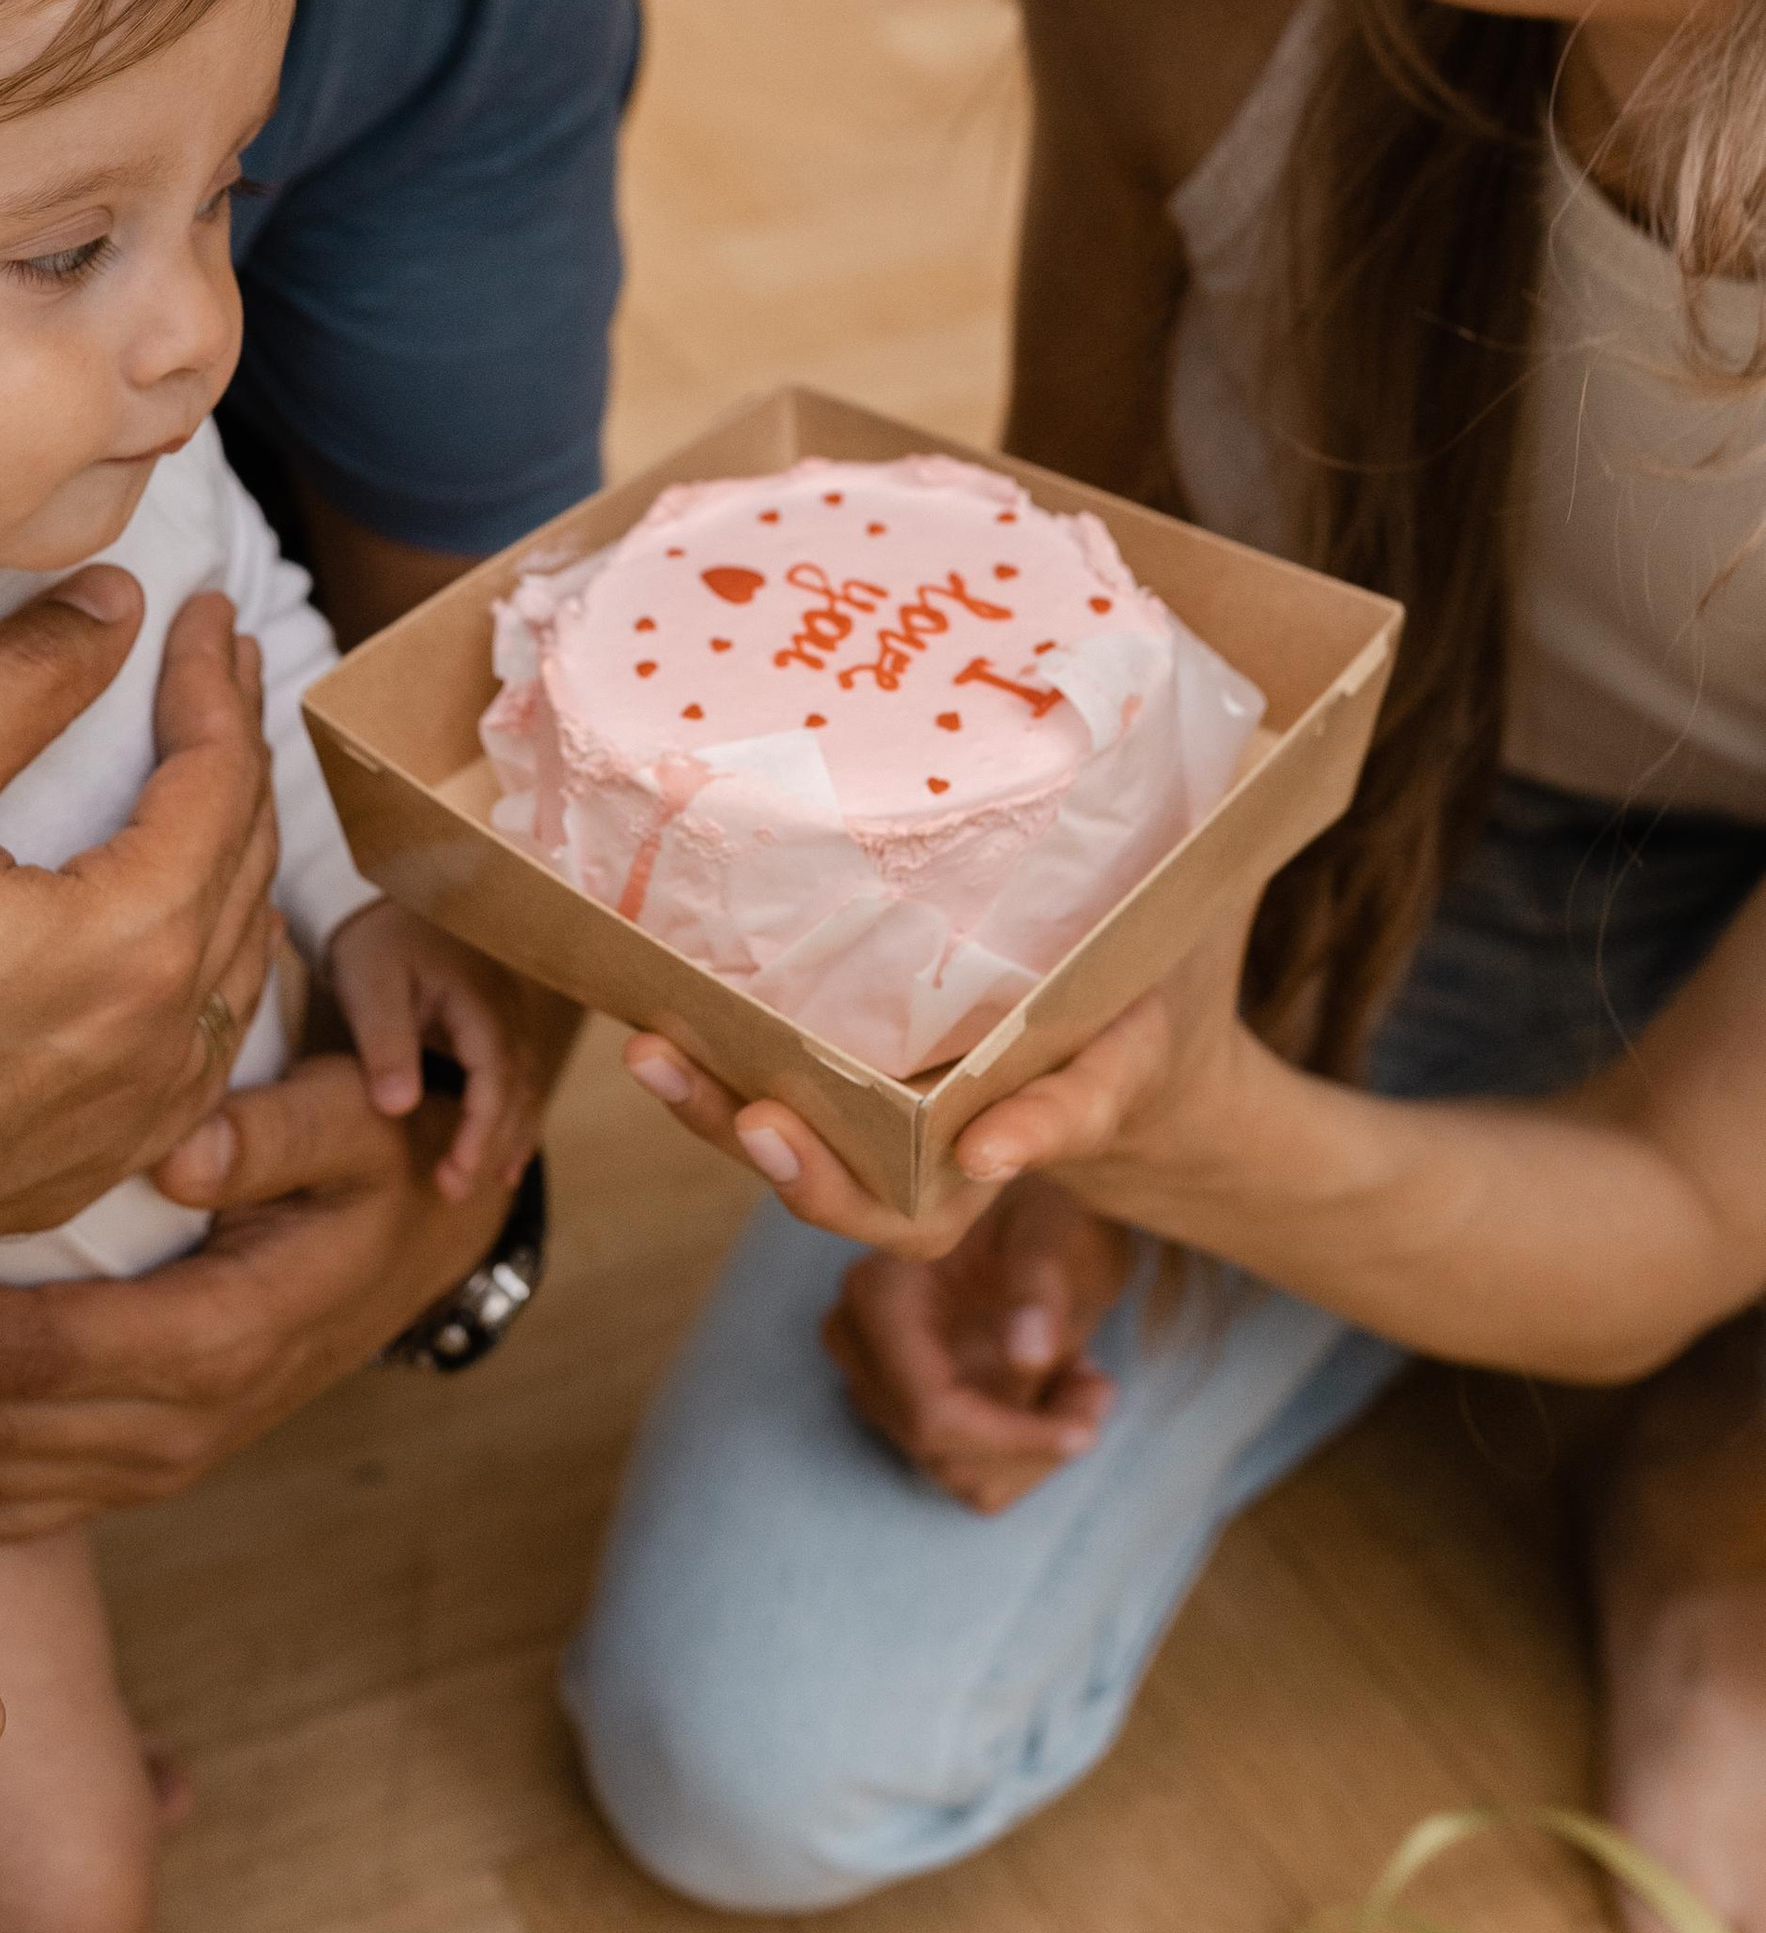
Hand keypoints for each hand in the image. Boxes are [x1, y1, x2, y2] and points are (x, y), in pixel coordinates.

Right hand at [0, 575, 282, 1332]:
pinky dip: (218, 970)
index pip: (221, 777)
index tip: (211, 609)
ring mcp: (135, 1120)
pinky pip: (204, 1053)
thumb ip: (19, 684)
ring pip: (240, 960)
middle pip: (246, 860)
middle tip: (227, 667)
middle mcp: (163, 1043)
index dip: (218, 679)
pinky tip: (200, 937)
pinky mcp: (92, 1167)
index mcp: (134, 944)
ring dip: (241, 854)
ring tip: (223, 775)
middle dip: (240, 747)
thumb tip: (117, 603)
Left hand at [0, 1028, 569, 1540]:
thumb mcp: (366, 1120)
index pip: (37, 1355)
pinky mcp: (139, 1469)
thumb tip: (183, 1151)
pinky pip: (4, 1512)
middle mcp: (186, 1425)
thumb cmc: (387, 1146)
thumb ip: (281, 1130)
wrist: (437, 1224)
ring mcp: (161, 1461)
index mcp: (226, 1339)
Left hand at [323, 901, 536, 1203]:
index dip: (479, 1131)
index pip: (494, 1078)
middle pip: (517, 1088)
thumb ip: (385, 1046)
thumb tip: (398, 1109)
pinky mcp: (492, 1022)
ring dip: (509, 1134)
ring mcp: (505, 1014)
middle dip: (492, 1143)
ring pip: (524, 1084)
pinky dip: (512, 1114)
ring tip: (490, 1184)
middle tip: (454, 1192)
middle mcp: (505, 1009)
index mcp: (481, 1000)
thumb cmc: (373, 939)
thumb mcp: (370, 986)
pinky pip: (515, 1075)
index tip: (454, 1175)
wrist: (378, 897)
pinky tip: (503, 1151)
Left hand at [618, 893, 1258, 1261]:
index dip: (1036, 1135)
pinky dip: (719, 1098)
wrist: (1160, 1092)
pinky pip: (794, 1134)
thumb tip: (1278, 723)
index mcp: (1102, 1085)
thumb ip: (1198, 849)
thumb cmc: (1167, 984)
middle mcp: (1001, 1140)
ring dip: (734, 1135)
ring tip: (662, 1062)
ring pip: (833, 1187)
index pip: (1076, 1118)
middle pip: (912, 1209)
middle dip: (828, 1182)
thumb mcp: (1195, 919)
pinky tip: (654, 1031)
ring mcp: (924, 1151)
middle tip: (762, 1124)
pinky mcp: (867, 1130)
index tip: (990, 1143)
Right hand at [821, 1180, 1130, 1512]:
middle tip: (1099, 1389)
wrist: (1026, 1214)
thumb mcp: (1053, 1232)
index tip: (1087, 1430)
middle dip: (1030, 1439)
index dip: (1010, 1436)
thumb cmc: (1041, 1208)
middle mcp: (855, 1336)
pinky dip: (1025, 1449)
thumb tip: (1027, 1352)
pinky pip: (966, 1471)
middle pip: (941, 1448)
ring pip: (960, 1473)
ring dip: (1036, 1446)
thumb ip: (1040, 1287)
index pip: (930, 1408)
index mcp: (878, 1289)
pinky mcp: (897, 1404)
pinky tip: (1057, 1391)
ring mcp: (870, 1376)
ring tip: (1087, 1381)